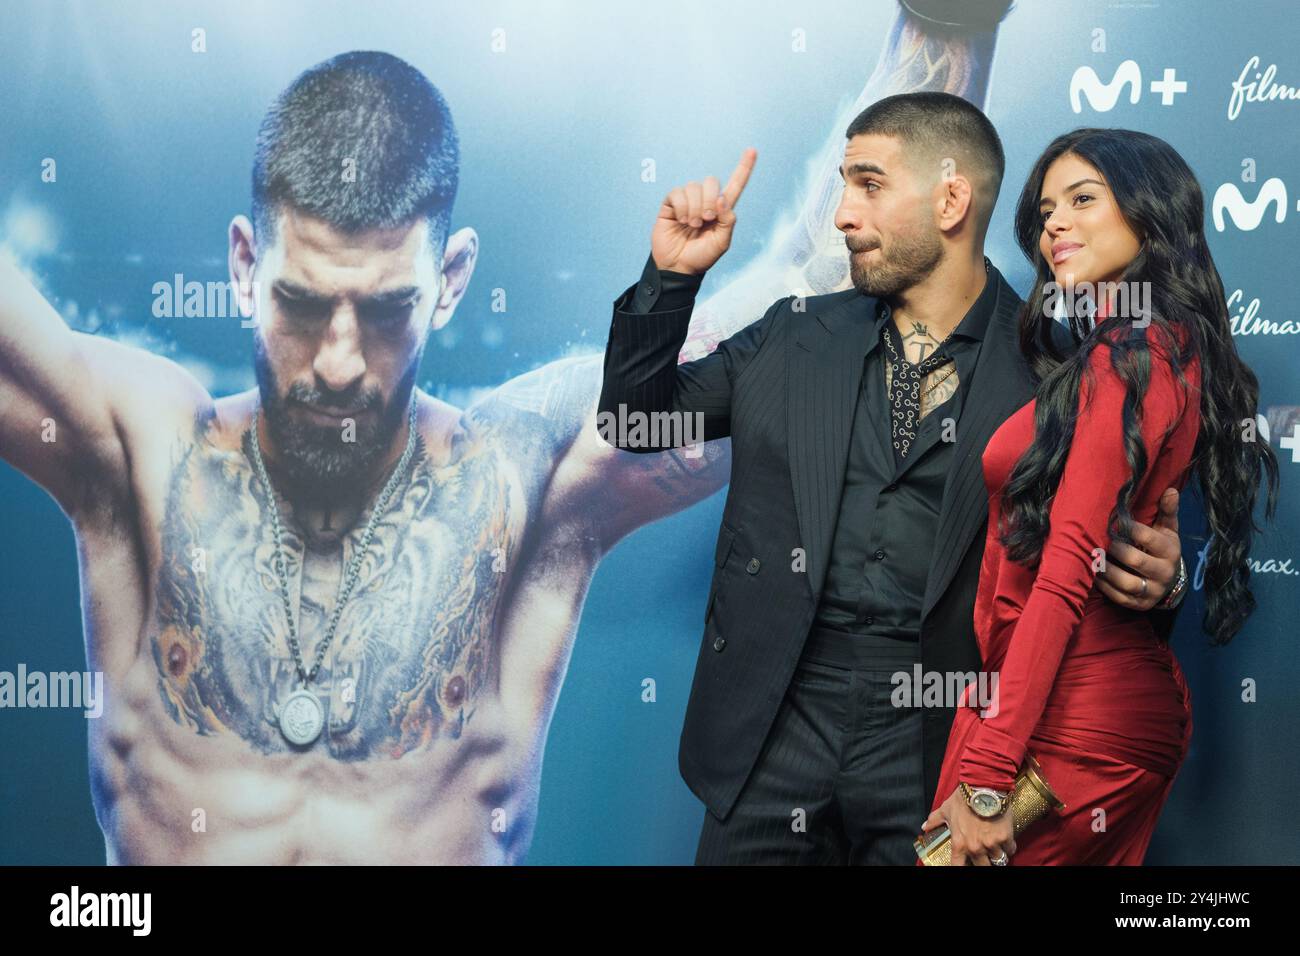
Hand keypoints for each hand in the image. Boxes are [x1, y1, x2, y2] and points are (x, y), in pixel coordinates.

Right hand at [650, 148, 755, 275]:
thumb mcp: (722, 243)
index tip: (752, 151)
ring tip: (692, 224)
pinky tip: (682, 219)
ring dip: (695, 207)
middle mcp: (704, 201)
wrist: (678, 267)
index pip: (734, 185)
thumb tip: (721, 198)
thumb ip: (728, 220)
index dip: (743, 168)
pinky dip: (682, 206)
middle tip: (707, 218)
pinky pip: (677, 192)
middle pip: (711, 181)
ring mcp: (687, 201)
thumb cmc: (701, 257)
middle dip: (710, 199)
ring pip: (693, 186)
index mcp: (721, 210)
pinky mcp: (671, 204)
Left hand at [922, 786, 1015, 865]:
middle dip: (984, 862)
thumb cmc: (963, 798)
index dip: (960, 867)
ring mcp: (991, 844)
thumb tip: (925, 827)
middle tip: (984, 856)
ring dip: (997, 855)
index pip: (957, 867)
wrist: (983, 788)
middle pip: (982, 867)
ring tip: (996, 849)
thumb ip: (935, 820)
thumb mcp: (946, 809)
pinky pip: (1010, 849)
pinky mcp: (1005, 838)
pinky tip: (1005, 841)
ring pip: (999, 860)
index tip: (964, 863)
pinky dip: (1008, 847)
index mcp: (959, 844)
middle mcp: (975, 848)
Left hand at [1099, 487, 1180, 610]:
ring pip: (1126, 582)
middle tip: (1100, 541)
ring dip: (1106, 570)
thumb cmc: (1161, 548)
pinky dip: (1104, 586)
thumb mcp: (1167, 530)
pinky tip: (1094, 575)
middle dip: (1115, 549)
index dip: (1130, 529)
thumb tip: (1169, 490)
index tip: (1114, 522)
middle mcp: (1164, 572)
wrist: (1169, 581)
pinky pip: (1119, 598)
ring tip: (1093, 558)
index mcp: (1170, 551)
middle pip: (1136, 560)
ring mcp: (1153, 591)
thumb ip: (1166, 511)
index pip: (1150, 538)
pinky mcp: (1140, 605)